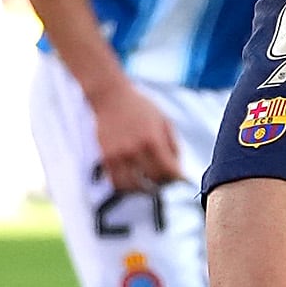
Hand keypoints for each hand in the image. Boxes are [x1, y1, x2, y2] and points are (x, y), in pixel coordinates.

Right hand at [87, 75, 186, 194]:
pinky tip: (132, 181)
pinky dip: (126, 186)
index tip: (179, 179)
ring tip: (148, 184)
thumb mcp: (163, 120)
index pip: (168, 171)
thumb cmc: (139, 107)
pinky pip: (116, 182)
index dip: (177, 178)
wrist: (111, 97)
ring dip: (143, 189)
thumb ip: (172, 144)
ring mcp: (119, 155)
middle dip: (162, 183)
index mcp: (152, 140)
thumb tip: (177, 166)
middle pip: (153, 181)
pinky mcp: (106, 158)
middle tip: (165, 181)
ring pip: (133, 187)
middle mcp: (135, 150)